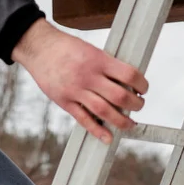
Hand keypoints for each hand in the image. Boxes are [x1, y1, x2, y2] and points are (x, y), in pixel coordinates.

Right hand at [12, 18, 147, 143]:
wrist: (39, 48)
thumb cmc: (66, 47)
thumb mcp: (91, 50)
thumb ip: (106, 65)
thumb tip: (126, 82)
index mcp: (98, 60)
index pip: (129, 75)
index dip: (141, 84)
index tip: (143, 88)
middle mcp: (88, 76)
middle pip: (119, 96)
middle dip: (135, 105)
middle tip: (139, 105)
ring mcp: (76, 90)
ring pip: (104, 111)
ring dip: (121, 121)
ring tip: (129, 123)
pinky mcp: (65, 101)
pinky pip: (83, 119)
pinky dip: (97, 130)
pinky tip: (107, 137)